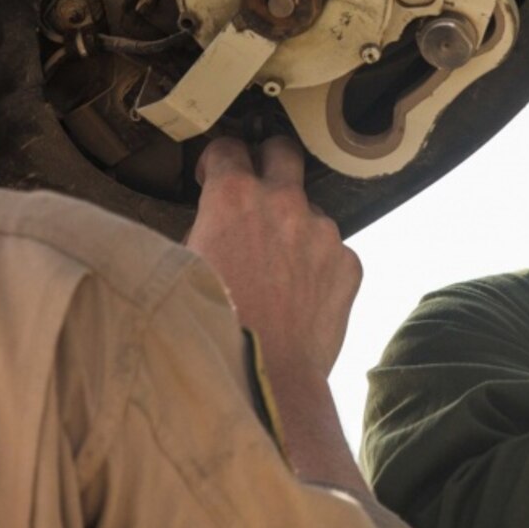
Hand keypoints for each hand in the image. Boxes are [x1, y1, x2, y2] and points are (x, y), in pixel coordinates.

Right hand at [186, 136, 361, 379]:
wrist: (264, 379)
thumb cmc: (211, 330)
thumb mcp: (180, 269)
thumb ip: (199, 231)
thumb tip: (207, 225)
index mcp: (233, 198)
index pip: (228, 148)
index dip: (218, 161)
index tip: (214, 175)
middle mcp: (283, 203)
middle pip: (283, 151)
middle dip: (268, 160)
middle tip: (257, 184)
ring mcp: (322, 231)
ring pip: (310, 211)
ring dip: (294, 226)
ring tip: (275, 271)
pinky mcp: (348, 262)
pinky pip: (332, 251)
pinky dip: (317, 265)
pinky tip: (298, 297)